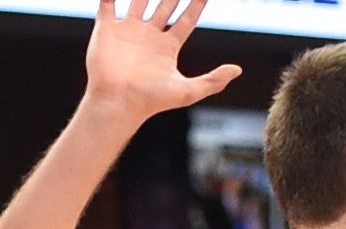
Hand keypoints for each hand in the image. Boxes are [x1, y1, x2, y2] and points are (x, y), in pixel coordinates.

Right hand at [84, 0, 239, 117]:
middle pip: (166, 5)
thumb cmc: (151, 101)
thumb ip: (213, 80)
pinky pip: (108, 2)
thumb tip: (238, 69)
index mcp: (167, 48)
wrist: (118, 103)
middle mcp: (149, 36)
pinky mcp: (107, 29)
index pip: (186, 20)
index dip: (196, 5)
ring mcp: (128, 31)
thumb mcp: (188, 92)